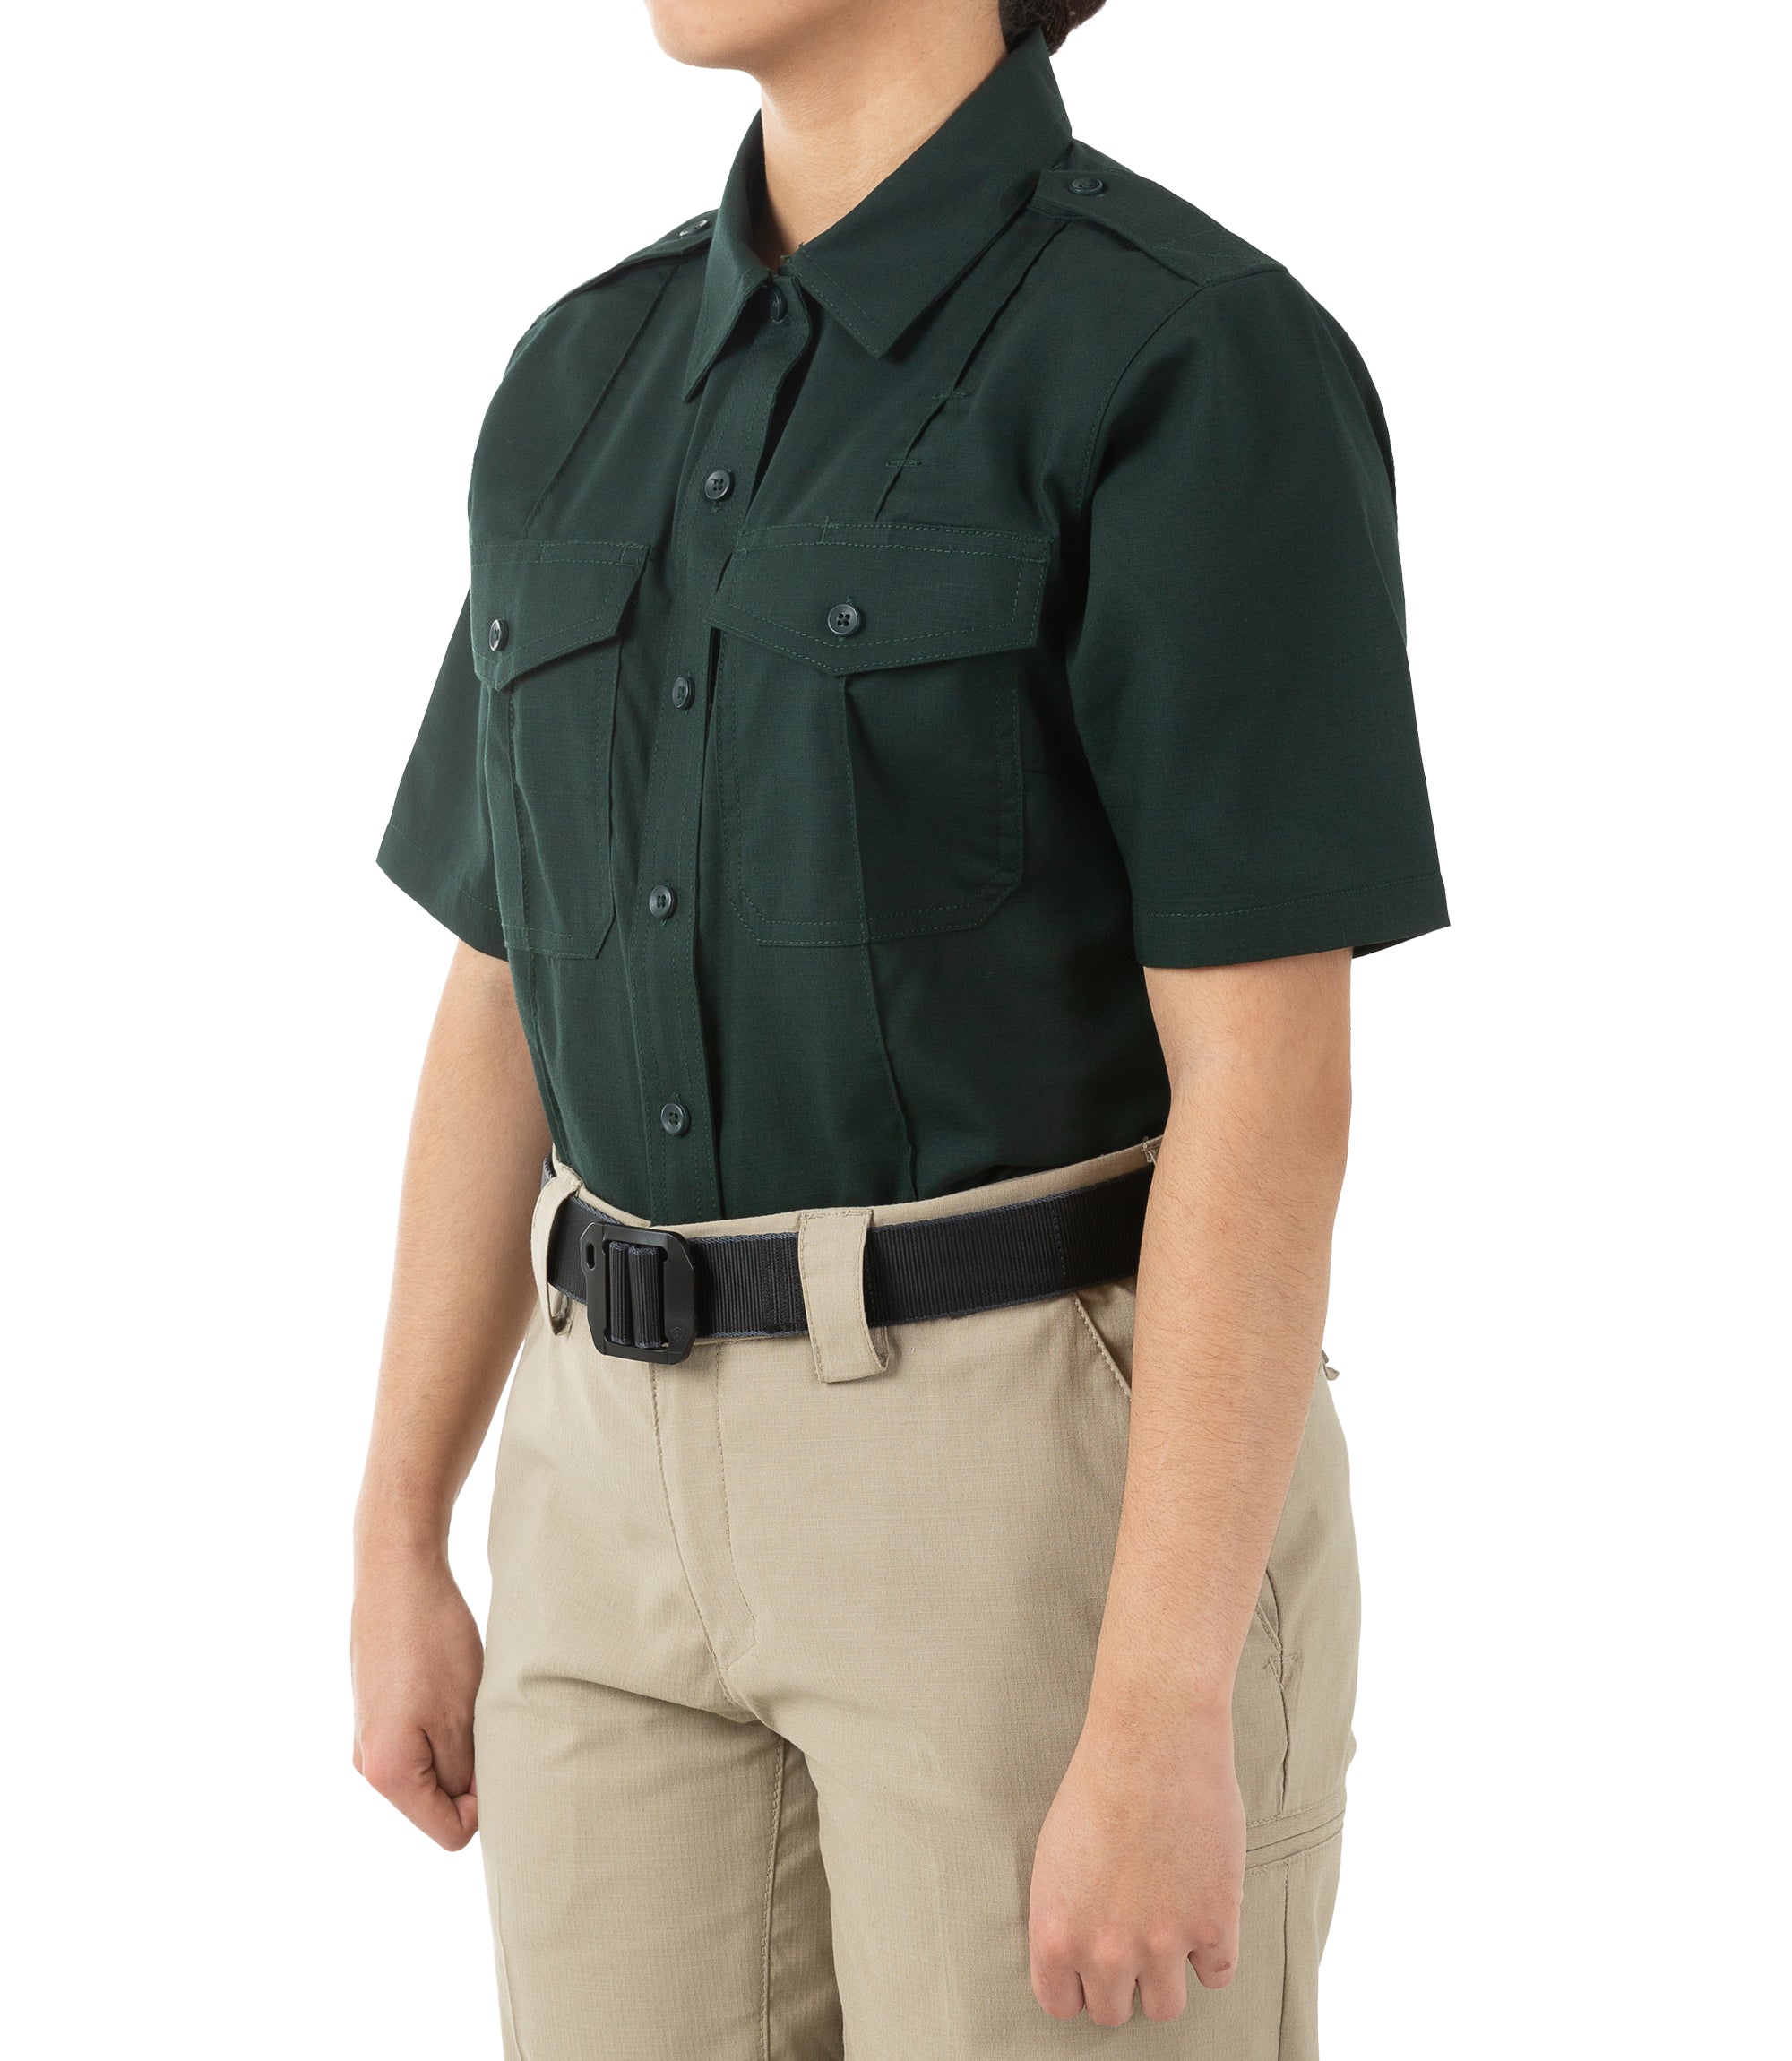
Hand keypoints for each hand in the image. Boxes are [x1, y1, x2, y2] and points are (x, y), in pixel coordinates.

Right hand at [351, 1548, 483, 1850]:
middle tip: (486, 1721)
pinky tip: (449, 1685)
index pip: (450, 1832)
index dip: (486, 1805)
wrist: (398, 1575)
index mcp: (387, 1774)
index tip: (498, 1754)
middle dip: (471, 1773)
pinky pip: (418, 1742)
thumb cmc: (434, 1641)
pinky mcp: (375, 1711)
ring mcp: (368, 1737)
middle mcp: (367, 1764)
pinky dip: (442, 1725)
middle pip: (438, 1803)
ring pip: (432, 1770)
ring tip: (464, 1697)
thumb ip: (467, 1775)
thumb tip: (471, 1807)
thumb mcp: (464, 1717)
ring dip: (458, 1746)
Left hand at [1028, 1705, 1245, 2025]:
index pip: (1062, 2006)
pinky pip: (1218, 1975)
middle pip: (1114, 2013)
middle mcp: (1106, 1952)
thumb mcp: (1054, 1858)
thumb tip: (1080, 1958)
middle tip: (1132, 1939)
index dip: (1079, 1984)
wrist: (1153, 1740)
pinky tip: (1203, 1911)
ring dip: (1168, 1974)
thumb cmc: (1099, 1785)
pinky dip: (1214, 1951)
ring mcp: (1163, 1944)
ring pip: (1166, 2006)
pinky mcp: (1214, 1926)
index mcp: (1057, 1935)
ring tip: (1167, 1928)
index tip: (1092, 1964)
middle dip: (1122, 1980)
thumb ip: (1065, 1919)